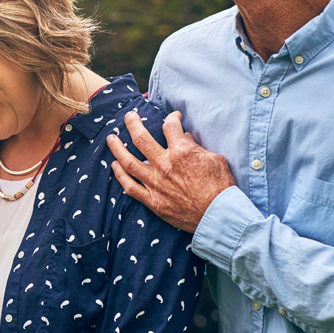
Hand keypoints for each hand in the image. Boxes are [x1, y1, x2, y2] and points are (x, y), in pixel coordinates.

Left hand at [105, 110, 235, 232]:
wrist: (219, 216)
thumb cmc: (222, 188)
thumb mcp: (216, 160)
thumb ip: (197, 147)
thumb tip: (186, 138)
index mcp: (182, 152)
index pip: (170, 126)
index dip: (172, 118)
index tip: (173, 117)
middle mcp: (164, 165)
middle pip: (141, 138)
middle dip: (132, 123)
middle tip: (129, 116)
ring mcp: (156, 183)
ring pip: (128, 161)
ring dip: (117, 148)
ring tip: (111, 138)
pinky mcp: (152, 201)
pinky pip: (130, 186)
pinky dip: (120, 175)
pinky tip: (114, 166)